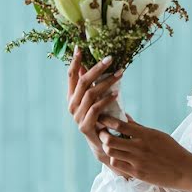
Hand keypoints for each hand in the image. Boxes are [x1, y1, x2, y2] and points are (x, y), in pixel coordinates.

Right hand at [66, 46, 128, 175]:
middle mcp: (71, 105)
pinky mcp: (86, 126)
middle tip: (110, 58)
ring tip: (120, 73)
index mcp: (72, 96)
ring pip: (90, 93)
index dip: (75, 61)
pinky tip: (117, 93)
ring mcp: (77, 117)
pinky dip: (106, 99)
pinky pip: (96, 109)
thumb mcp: (96, 99)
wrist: (103, 145)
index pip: (71, 75)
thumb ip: (92, 83)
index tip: (79, 46)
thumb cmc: (102, 118)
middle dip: (96, 68)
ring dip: (107, 82)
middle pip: (82, 81)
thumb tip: (94, 62)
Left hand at [98, 113, 191, 191]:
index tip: (101, 118)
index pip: (119, 124)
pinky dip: (114, 159)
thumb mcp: (157, 135)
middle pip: (110, 139)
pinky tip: (117, 157)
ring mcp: (137, 161)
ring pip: (111, 152)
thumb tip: (125, 117)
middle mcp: (139, 147)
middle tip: (102, 133)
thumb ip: (139, 127)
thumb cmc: (172, 150)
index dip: (106, 120)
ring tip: (108, 145)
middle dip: (102, 135)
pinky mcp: (137, 174)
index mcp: (145, 134)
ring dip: (107, 147)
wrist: (185, 171)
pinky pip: (117, 165)